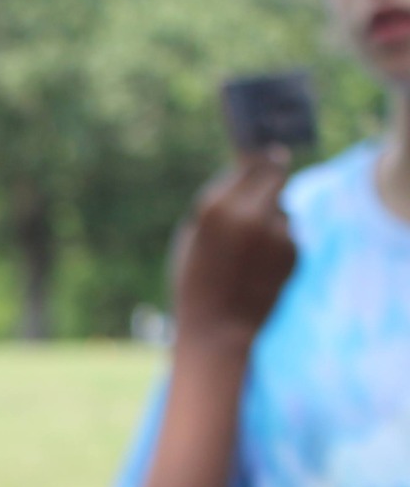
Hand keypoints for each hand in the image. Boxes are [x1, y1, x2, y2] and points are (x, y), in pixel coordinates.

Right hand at [172, 149, 295, 347]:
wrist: (217, 330)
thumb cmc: (195, 283)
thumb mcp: (192, 238)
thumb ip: (219, 204)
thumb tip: (249, 174)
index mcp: (215, 207)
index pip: (250, 163)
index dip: (257, 160)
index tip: (263, 156)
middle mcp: (249, 214)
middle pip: (275, 172)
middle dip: (271, 175)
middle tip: (271, 176)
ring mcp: (276, 232)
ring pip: (283, 209)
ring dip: (272, 219)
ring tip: (249, 252)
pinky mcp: (294, 250)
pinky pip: (290, 234)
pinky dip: (279, 244)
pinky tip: (260, 268)